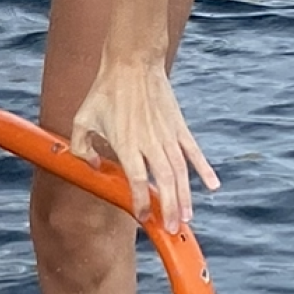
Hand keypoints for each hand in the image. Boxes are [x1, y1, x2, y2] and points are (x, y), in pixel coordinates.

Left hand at [65, 55, 222, 234]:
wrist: (132, 63)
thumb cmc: (105, 91)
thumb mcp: (81, 119)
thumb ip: (80, 147)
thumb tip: (91, 166)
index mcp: (126, 144)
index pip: (137, 181)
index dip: (141, 201)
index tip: (142, 216)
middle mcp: (149, 142)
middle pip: (165, 182)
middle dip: (170, 209)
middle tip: (172, 230)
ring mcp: (167, 135)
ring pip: (181, 172)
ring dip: (186, 197)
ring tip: (187, 218)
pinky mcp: (179, 126)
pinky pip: (194, 151)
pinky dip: (204, 169)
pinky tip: (213, 185)